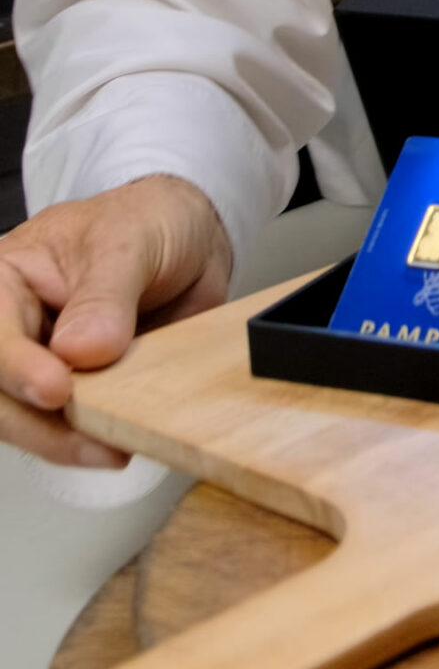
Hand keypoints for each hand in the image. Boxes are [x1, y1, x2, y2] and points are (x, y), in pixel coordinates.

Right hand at [0, 174, 231, 465]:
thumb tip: (79, 348)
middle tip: (92, 435)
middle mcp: (13, 326)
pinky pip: (66, 426)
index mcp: (6, 278)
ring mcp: (40, 361)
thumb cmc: (148, 222)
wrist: (190, 239)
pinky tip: (117, 443)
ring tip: (112, 446)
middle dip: (36, 422)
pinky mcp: (75, 388)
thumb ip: (105, 294)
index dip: (15, 367)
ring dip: (64, 440)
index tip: (56, 389)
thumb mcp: (130, 242)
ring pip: (23, 419)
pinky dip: (88, 440)